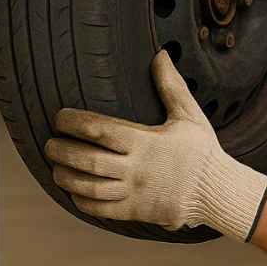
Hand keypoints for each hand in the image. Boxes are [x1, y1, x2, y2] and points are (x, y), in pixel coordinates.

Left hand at [45, 50, 266, 239]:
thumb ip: (171, 86)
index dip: (74, 123)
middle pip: (88, 160)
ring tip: (55, 166)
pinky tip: (73, 191)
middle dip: (62, 151)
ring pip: (89, 187)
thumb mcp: (189, 116)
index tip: (60, 118)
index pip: (100, 130)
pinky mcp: (135, 211)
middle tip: (49, 143)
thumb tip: (159, 54)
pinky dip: (82, 200)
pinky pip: (101, 209)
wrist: (217, 191)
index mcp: (146, 142)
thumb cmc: (201, 150)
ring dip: (66, 176)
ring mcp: (134, 192)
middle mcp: (136, 168)